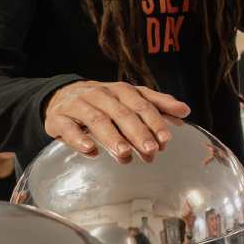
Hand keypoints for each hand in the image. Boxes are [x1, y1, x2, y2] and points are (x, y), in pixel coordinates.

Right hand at [43, 81, 190, 163]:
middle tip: (151, 150)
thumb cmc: (105, 101)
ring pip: (97, 120)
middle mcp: (101, 95)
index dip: (155, 121)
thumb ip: (158, 104)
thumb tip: (185, 111)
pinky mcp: (59, 118)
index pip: (142, 104)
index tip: (166, 139)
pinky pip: (68, 129)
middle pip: (122, 113)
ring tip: (125, 154)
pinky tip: (91, 151)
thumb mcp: (132, 98)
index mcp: (122, 90)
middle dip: (137, 132)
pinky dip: (79, 140)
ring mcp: (78, 105)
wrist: (64, 95)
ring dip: (112, 137)